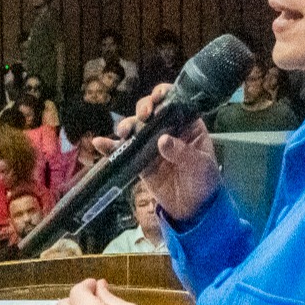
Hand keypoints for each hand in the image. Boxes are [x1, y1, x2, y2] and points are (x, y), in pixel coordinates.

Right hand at [102, 83, 220, 223]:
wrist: (194, 209)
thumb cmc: (204, 181)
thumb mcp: (200, 165)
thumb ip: (182, 152)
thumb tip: (162, 140)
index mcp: (187, 124)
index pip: (174, 101)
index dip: (163, 95)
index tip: (157, 99)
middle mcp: (167, 130)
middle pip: (150, 110)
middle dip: (142, 109)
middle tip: (143, 117)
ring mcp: (151, 144)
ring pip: (134, 127)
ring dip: (126, 126)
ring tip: (124, 133)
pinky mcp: (139, 160)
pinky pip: (123, 150)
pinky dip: (110, 147)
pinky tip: (100, 144)